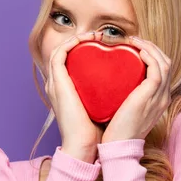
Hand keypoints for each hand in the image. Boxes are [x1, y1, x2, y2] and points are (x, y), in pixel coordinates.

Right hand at [46, 31, 104, 162]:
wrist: (83, 144)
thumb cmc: (95, 131)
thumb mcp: (101, 107)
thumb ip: (108, 98)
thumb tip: (127, 89)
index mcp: (64, 89)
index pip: (68, 63)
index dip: (83, 50)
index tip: (105, 46)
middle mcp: (56, 83)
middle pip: (63, 53)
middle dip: (81, 41)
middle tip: (102, 37)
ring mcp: (54, 82)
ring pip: (60, 49)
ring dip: (77, 38)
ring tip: (96, 35)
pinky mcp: (56, 82)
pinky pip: (60, 53)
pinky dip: (72, 43)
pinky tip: (88, 39)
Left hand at [101, 36, 171, 143]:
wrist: (118, 147)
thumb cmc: (115, 131)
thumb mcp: (122, 110)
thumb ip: (120, 97)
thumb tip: (107, 85)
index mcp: (158, 100)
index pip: (162, 70)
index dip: (151, 55)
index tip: (133, 47)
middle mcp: (162, 97)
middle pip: (166, 63)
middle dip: (152, 47)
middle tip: (133, 40)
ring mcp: (159, 96)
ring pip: (164, 62)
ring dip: (150, 47)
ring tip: (133, 40)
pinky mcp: (151, 96)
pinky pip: (156, 69)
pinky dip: (149, 56)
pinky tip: (137, 50)